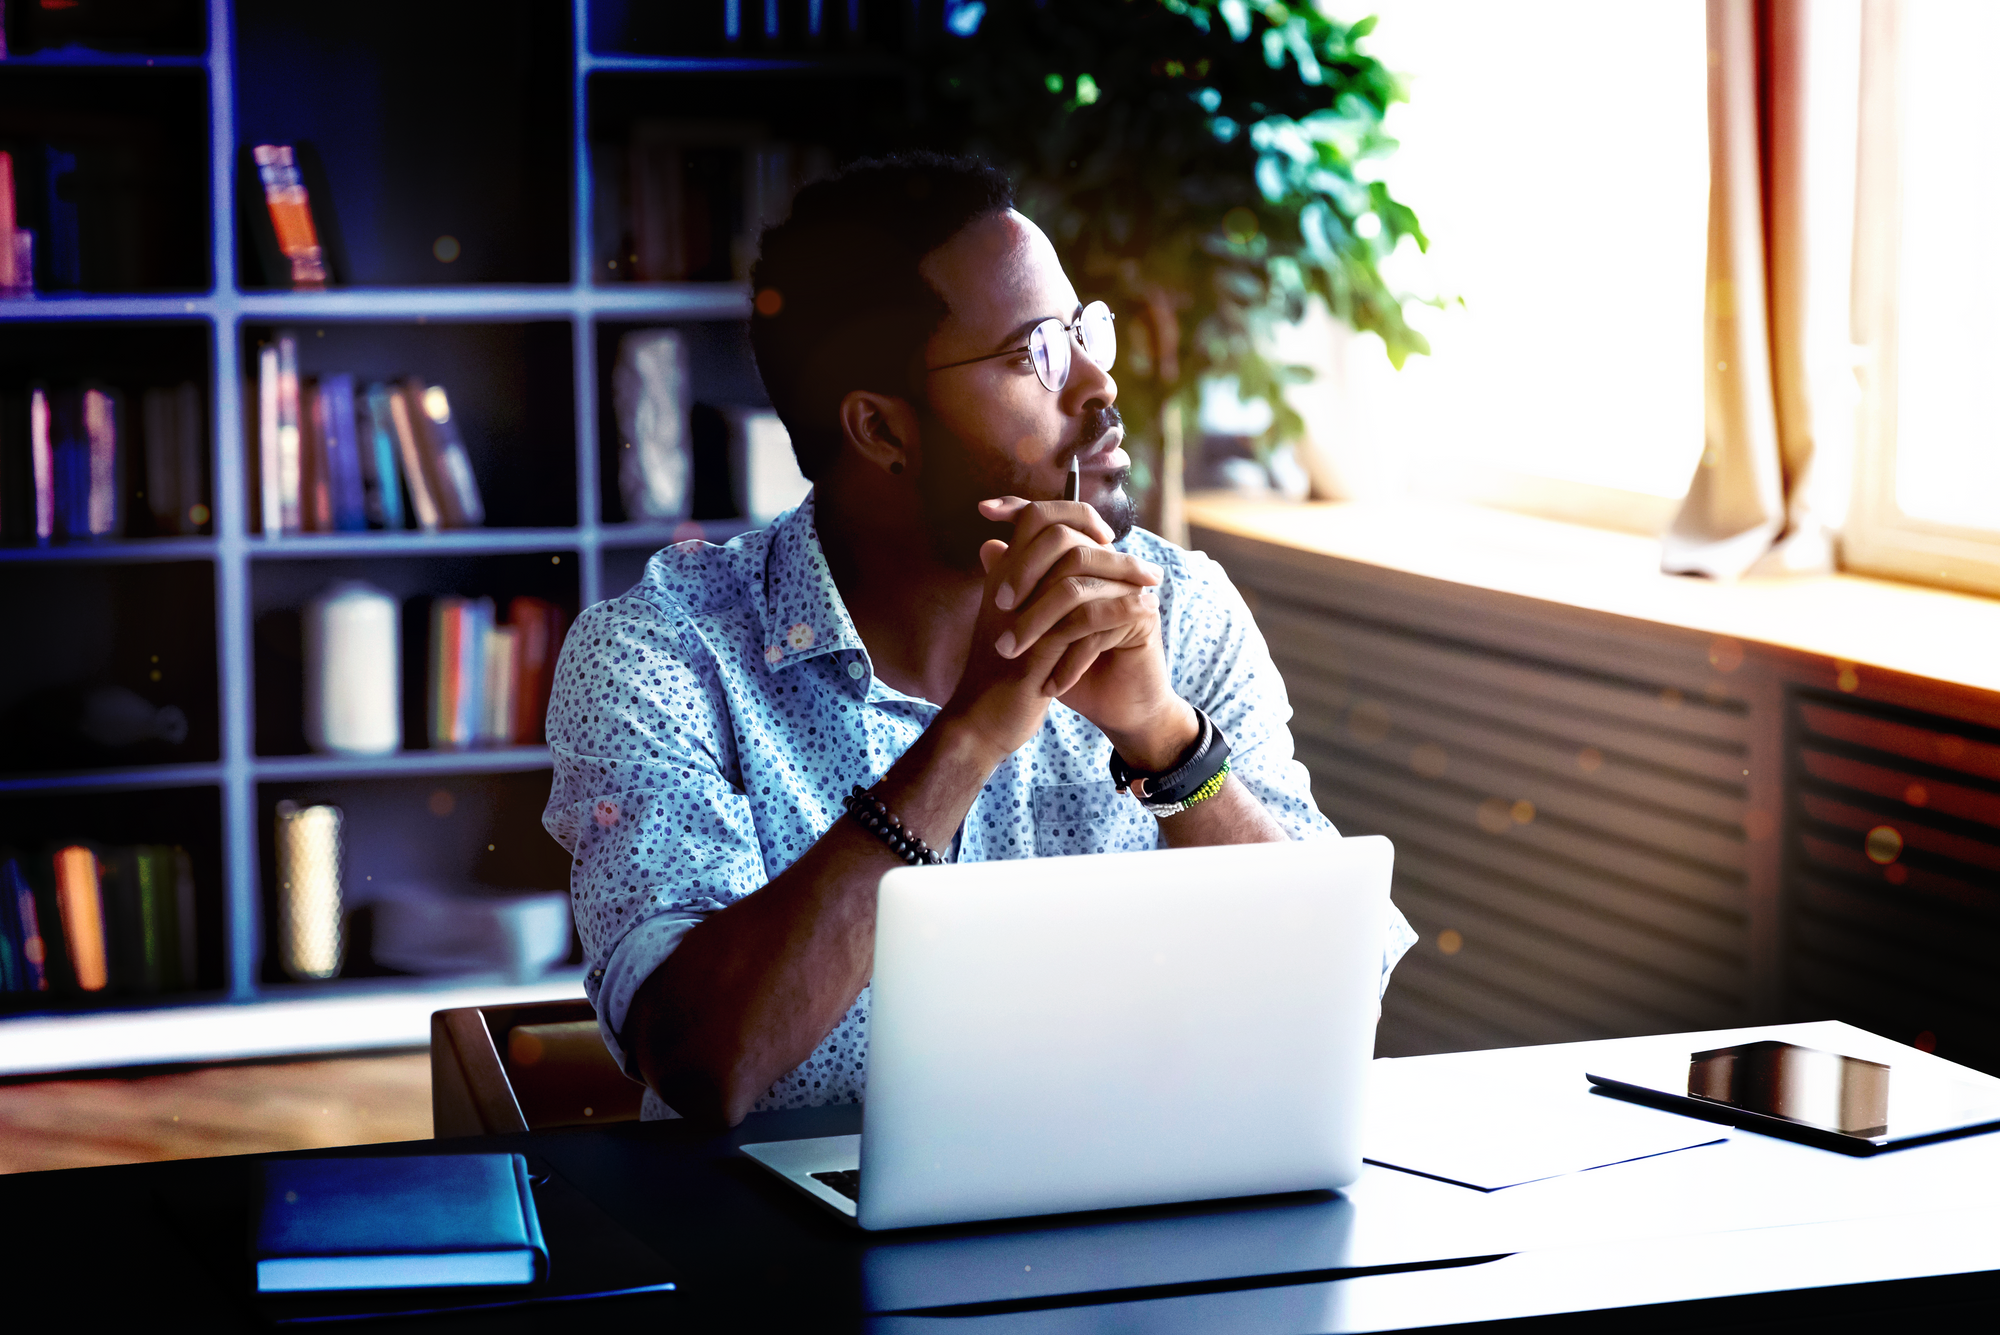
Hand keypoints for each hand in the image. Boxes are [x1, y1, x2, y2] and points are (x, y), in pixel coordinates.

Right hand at [933, 497, 1158, 766]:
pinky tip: (1145, 614)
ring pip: (1074, 571)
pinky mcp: (1036, 646)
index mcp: (1002, 575)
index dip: (1076, 517)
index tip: (1107, 537)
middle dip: (1110, 547)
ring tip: (1153, 589)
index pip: (1036, 517)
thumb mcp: (1016, 624)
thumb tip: (1056, 568)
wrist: (982, 720)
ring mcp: (1019, 612)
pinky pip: (1083, 617)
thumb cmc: (1003, 673)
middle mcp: (1007, 585)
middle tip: (1147, 569)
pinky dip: (1119, 610)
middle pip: (1058, 534)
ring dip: (1123, 574)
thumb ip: (1030, 591)